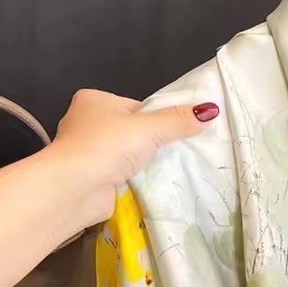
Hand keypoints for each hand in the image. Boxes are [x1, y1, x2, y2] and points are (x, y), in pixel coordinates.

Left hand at [45, 89, 219, 230]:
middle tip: (176, 154)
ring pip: (125, 154)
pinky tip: (147, 184)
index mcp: (94, 100)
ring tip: (165, 170)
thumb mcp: (149, 128)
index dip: (157, 119)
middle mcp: (85, 122)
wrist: (77, 186)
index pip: (135, 107)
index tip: (176, 133)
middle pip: (131, 130)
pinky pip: (120, 173)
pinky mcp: (90, 176)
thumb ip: (178, 121)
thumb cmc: (108, 146)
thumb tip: (211, 111)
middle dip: (151, 143)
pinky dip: (133, 179)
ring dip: (142, 163)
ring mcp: (85, 151)